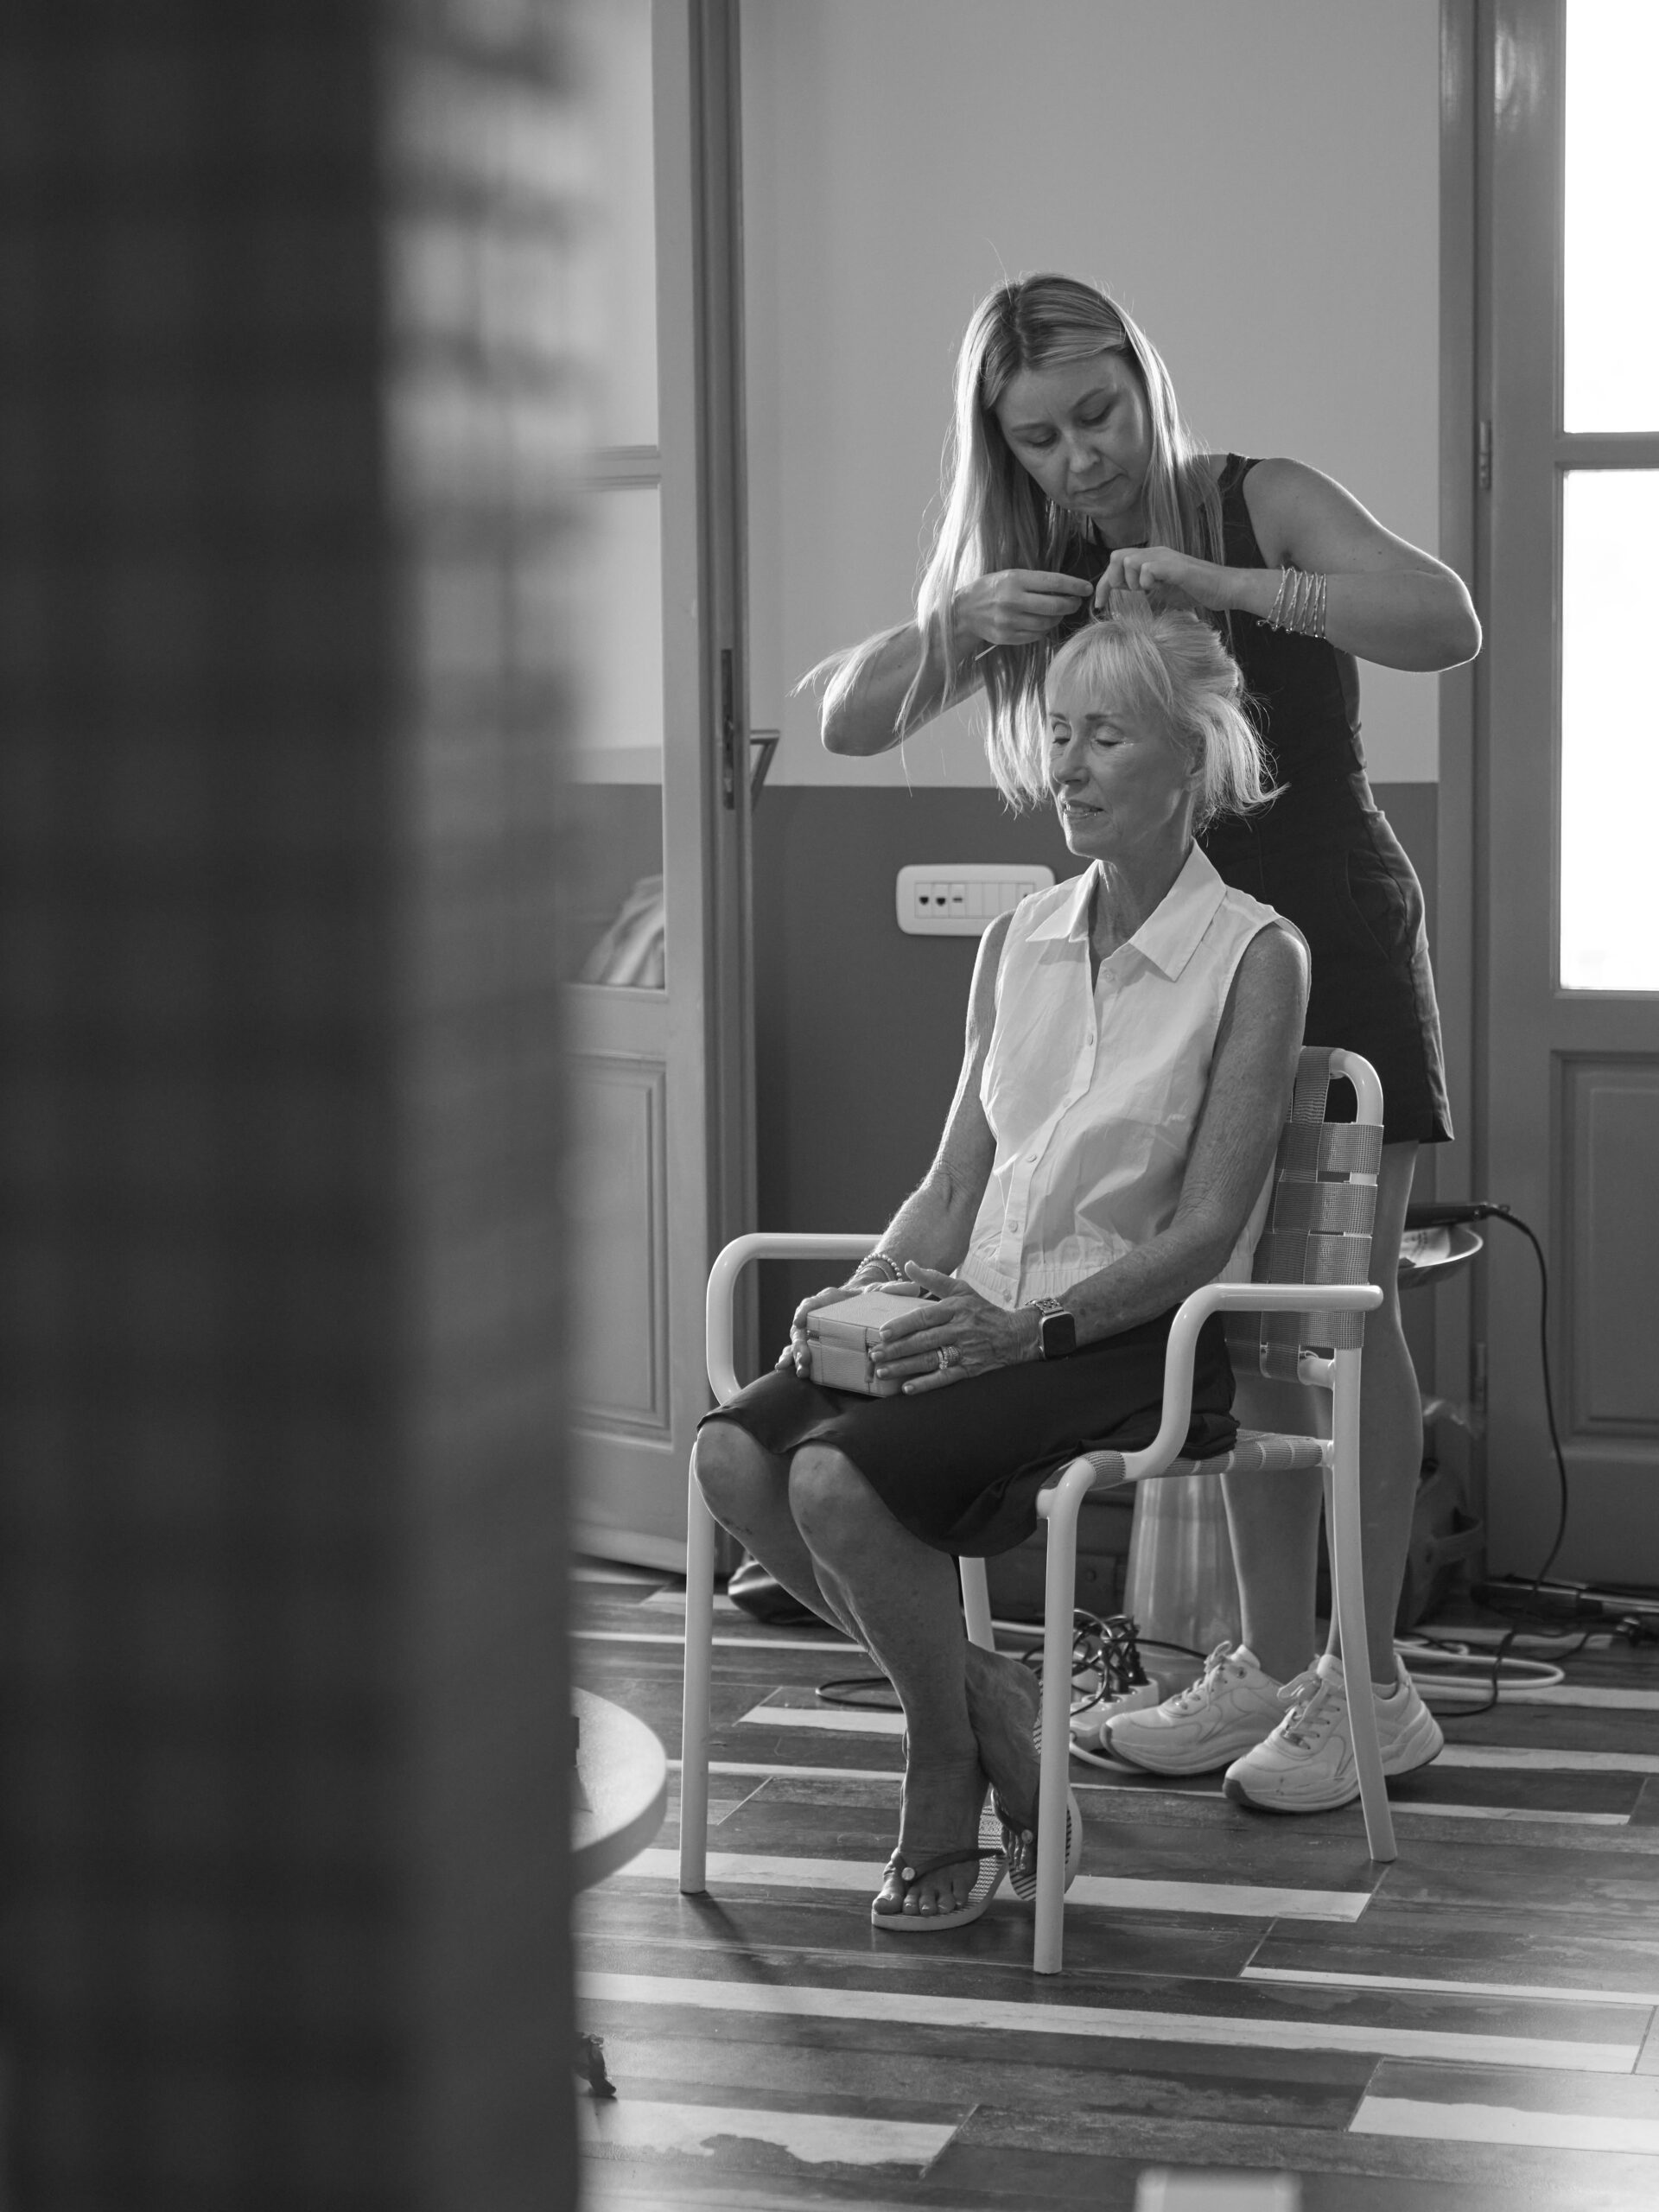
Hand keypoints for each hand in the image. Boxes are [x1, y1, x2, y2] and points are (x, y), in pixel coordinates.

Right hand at [776, 1279, 922, 1376]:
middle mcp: (817, 1316)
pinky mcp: (817, 1346)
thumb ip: (894, 1290)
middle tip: (804, 1358)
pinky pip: (803, 1353)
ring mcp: (815, 1332)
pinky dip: (794, 1361)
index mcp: (830, 1300)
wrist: (866, 1304)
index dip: (804, 1311)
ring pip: (799, 1343)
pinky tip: (791, 1372)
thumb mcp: (882, 1292)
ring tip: (802, 1371)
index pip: (813, 1303)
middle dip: (800, 1344)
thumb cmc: (871, 1297)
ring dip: (797, 1356)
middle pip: (802, 1328)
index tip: (800, 1320)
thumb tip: (914, 1288)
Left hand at [869, 1264, 1035, 1392]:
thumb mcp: (962, 1290)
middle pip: (923, 1341)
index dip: (902, 1325)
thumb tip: (909, 1265)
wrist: (1016, 1335)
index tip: (883, 1332)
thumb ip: (933, 1279)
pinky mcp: (970, 1369)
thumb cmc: (983, 1311)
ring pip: (930, 1360)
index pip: (924, 1317)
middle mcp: (959, 1330)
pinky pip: (945, 1378)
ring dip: (904, 1367)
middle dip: (896, 1349)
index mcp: (955, 1309)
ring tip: (883, 1371)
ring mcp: (965, 1351)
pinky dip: (926, 1384)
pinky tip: (908, 1388)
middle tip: (874, 1355)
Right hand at [953, 569, 1092, 648]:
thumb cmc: (992, 589)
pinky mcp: (1007, 637)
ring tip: (1058, 613)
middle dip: (1070, 605)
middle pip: (1054, 606)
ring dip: (1058, 619)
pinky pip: (1035, 636)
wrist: (965, 611)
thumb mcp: (1011, 575)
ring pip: (1047, 623)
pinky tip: (1043, 624)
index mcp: (1015, 579)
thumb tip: (1066, 587)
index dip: (1074, 586)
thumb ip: (1035, 581)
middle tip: (1076, 603)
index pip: (1053, 582)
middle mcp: (1012, 600)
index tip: (1087, 588)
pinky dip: (1044, 630)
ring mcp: (1009, 621)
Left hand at [1092, 546, 1238, 614]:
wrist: (1224, 589)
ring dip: (1132, 582)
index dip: (1103, 584)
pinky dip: (1147, 582)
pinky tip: (1159, 588)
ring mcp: (1165, 557)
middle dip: (1114, 580)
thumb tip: (1121, 606)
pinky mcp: (1174, 566)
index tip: (1099, 605)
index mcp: (1150, 559)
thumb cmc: (1196, 592)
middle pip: (1116, 557)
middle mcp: (1155, 553)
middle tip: (1126, 597)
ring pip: (1128, 561)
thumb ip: (1143, 595)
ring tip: (1148, 591)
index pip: (1115, 563)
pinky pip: (1147, 568)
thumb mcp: (1162, 596)